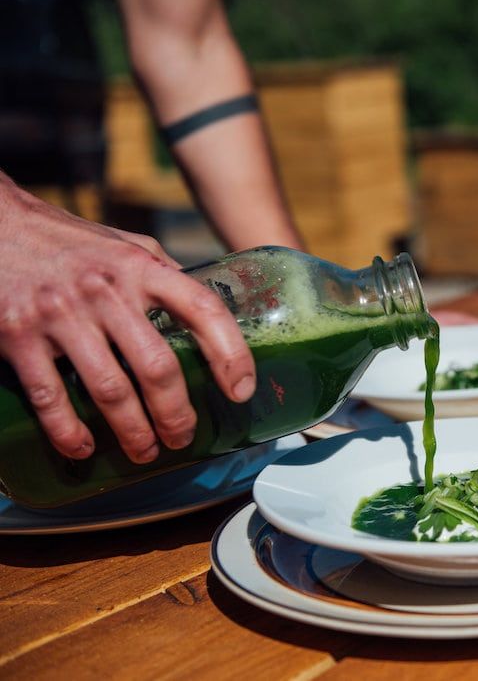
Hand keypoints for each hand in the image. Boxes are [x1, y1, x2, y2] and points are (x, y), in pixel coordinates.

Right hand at [0, 174, 255, 462]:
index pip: (203, 310)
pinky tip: (83, 448)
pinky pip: (50, 397)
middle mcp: (106, 291)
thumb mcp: (127, 247)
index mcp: (142, 268)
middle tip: (182, 437)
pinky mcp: (17, 336)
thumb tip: (204, 316)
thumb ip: (164, 278)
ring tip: (145, 451)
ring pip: (110, 390)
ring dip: (133, 431)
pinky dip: (69, 431)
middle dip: (176, 413)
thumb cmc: (69, 242)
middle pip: (157, 367)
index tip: (241, 389)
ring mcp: (61, 315)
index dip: (231, 354)